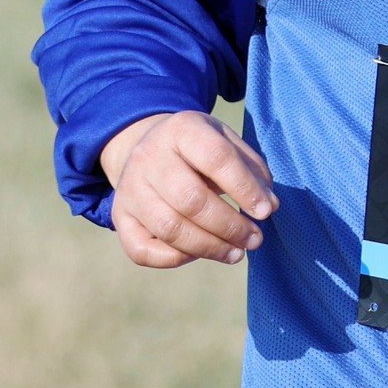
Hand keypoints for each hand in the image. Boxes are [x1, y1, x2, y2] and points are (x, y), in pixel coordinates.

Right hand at [99, 112, 278, 268]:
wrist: (147, 147)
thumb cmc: (198, 149)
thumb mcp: (226, 141)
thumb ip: (252, 170)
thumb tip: (268, 206)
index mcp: (182, 129)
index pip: (215, 158)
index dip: (244, 188)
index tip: (266, 211)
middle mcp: (149, 156)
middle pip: (191, 200)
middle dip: (230, 226)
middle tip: (255, 239)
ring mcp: (130, 188)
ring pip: (170, 228)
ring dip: (210, 247)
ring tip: (237, 252)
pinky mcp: (119, 216)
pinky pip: (142, 251)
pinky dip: (175, 259)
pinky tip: (200, 253)